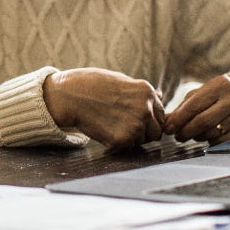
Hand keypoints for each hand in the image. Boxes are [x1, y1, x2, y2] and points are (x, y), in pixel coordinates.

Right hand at [42, 68, 165, 151]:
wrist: (68, 96)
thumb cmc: (91, 85)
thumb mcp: (121, 80)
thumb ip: (140, 93)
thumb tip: (161, 96)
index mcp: (147, 92)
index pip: (161, 115)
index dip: (148, 120)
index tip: (134, 119)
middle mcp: (146, 108)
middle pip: (156, 132)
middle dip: (143, 132)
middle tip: (122, 126)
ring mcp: (135, 125)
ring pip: (142, 141)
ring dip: (131, 138)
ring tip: (111, 126)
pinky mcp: (123, 139)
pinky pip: (127, 148)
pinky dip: (117, 145)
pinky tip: (104, 132)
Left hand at [165, 75, 229, 142]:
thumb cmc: (212, 99)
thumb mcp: (199, 96)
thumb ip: (181, 108)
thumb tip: (164, 121)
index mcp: (220, 84)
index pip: (194, 105)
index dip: (178, 119)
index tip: (167, 128)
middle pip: (203, 121)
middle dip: (185, 131)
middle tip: (177, 136)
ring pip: (212, 133)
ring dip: (197, 137)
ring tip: (192, 134)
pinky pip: (222, 142)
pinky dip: (210, 142)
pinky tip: (207, 137)